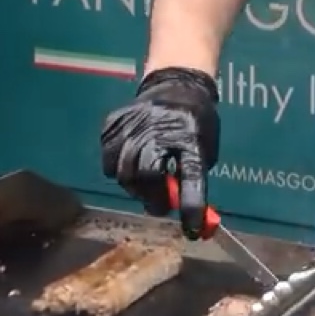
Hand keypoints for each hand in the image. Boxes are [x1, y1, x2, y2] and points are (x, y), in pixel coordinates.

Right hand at [100, 67, 219, 238]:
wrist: (175, 85)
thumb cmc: (195, 122)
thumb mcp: (205, 148)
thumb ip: (193, 176)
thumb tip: (185, 211)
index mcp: (190, 137)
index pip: (192, 177)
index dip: (192, 206)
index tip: (192, 230)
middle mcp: (158, 131)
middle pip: (147, 177)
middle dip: (154, 199)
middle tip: (161, 206)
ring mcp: (130, 126)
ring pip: (122, 172)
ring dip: (135, 187)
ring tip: (146, 185)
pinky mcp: (112, 125)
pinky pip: (109, 159)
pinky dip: (118, 169)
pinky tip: (131, 164)